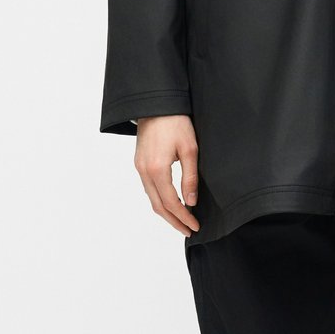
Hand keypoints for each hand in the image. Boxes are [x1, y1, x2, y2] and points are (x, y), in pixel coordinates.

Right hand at [134, 115, 200, 236]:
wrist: (156, 103)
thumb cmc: (176, 121)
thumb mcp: (189, 148)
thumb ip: (190, 177)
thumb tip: (191, 202)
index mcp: (157, 169)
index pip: (170, 203)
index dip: (183, 217)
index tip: (194, 226)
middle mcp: (144, 171)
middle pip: (158, 206)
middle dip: (174, 221)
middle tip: (188, 230)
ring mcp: (139, 167)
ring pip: (151, 198)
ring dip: (166, 212)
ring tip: (181, 220)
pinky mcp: (139, 162)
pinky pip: (148, 188)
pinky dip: (159, 200)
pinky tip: (170, 202)